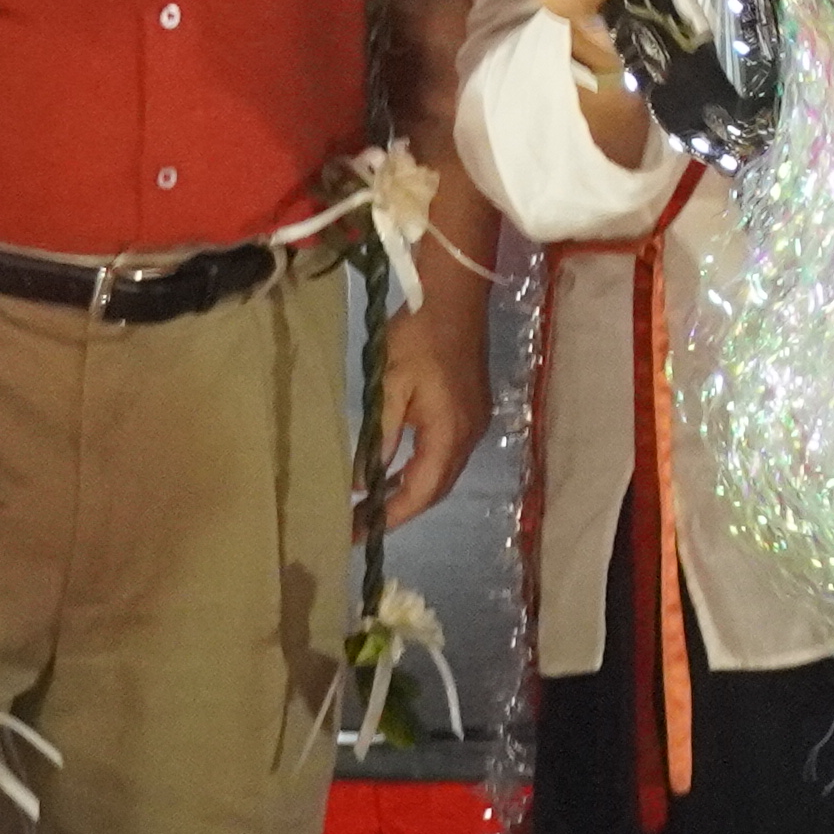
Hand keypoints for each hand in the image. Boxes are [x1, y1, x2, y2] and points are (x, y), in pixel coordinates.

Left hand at [374, 261, 489, 527]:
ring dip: (412, 491)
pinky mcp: (471, 412)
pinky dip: (421, 471)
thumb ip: (378, 437)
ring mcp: (474, 424)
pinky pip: (446, 455)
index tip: (358, 533)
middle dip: (400, 510)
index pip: (421, 491)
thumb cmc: (416, 339)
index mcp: (449, 433)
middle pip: (436, 489)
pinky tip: (397, 470)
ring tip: (374, 505)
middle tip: (361, 525)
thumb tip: (362, 482)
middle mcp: (469, 436)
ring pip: (443, 473)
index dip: (391, 516)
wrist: (454, 300)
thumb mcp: (388, 387)